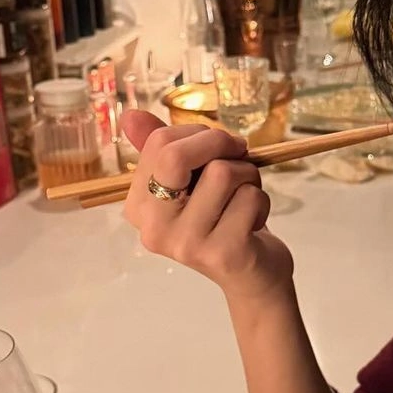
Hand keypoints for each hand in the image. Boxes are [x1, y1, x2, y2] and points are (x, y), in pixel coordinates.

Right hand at [121, 111, 294, 300]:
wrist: (252, 276)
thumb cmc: (221, 220)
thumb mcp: (192, 182)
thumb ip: (162, 149)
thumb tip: (130, 116)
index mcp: (139, 206)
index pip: (159, 144)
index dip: (199, 133)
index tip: (220, 144)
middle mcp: (154, 228)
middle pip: (176, 157)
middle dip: (219, 143)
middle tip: (239, 154)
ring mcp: (187, 244)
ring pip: (223, 173)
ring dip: (248, 175)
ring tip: (245, 197)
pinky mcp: (223, 253)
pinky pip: (250, 197)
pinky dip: (262, 201)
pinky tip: (254, 222)